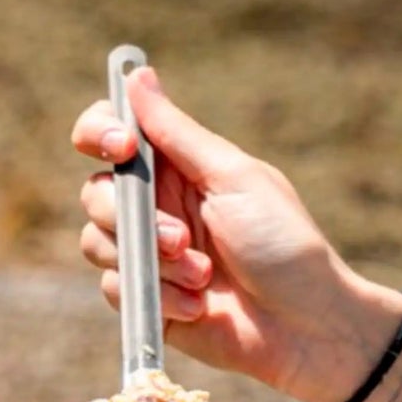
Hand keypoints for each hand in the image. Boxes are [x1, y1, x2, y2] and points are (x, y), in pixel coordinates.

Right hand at [73, 66, 401, 401]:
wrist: (306, 326)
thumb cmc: (284, 244)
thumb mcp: (234, 179)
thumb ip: (177, 133)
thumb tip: (137, 75)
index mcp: (178, 166)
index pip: (110, 133)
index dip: (99, 133)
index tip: (122, 147)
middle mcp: (156, 206)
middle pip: (96, 191)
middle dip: (130, 216)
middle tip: (181, 238)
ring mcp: (149, 255)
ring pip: (97, 242)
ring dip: (151, 261)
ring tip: (204, 276)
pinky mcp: (147, 301)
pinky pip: (117, 291)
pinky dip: (159, 298)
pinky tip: (200, 306)